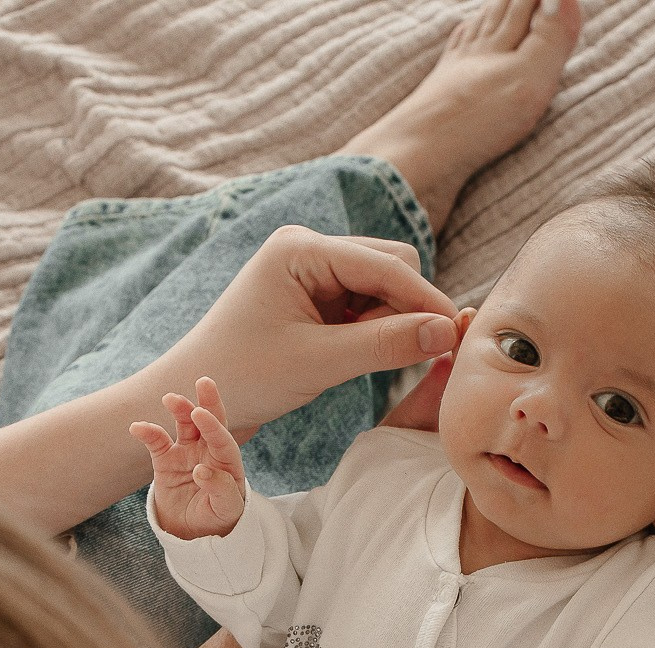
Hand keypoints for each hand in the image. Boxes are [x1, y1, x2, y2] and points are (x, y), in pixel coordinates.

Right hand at [133, 377, 246, 539]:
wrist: (195, 532)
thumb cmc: (219, 517)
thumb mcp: (226, 508)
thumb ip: (220, 488)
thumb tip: (202, 470)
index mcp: (228, 462)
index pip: (223, 440)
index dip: (214, 426)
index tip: (201, 414)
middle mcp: (209, 452)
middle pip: (209, 423)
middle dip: (208, 402)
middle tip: (204, 382)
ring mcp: (187, 453)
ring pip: (184, 425)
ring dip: (180, 410)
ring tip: (170, 399)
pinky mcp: (166, 460)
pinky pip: (156, 442)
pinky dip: (148, 433)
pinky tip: (137, 427)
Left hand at [153, 226, 460, 441]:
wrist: (195, 395)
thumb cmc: (245, 376)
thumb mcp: (320, 363)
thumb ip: (386, 344)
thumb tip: (447, 332)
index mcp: (301, 248)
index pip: (387, 265)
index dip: (426, 301)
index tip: (459, 338)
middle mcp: (309, 246)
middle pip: (393, 266)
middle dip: (406, 309)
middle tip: (395, 357)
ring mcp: (312, 268)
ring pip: (385, 284)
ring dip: (392, 321)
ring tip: (362, 359)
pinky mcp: (316, 293)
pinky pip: (368, 302)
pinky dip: (376, 328)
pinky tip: (358, 354)